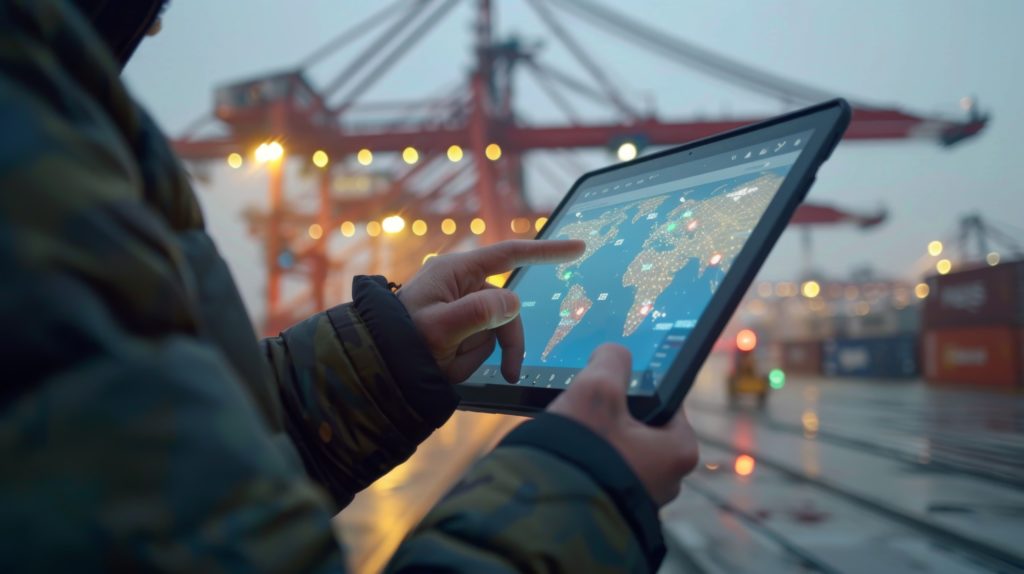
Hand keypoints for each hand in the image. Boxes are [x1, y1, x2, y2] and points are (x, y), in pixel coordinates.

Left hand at [397, 240, 584, 383]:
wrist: (375, 369)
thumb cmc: (400, 342)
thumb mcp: (440, 329)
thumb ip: (480, 313)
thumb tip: (512, 302)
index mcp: (456, 271)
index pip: (510, 254)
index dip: (546, 250)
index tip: (577, 248)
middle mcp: (461, 285)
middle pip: (508, 308)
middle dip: (506, 340)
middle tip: (508, 372)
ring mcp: (460, 307)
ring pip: (496, 330)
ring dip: (479, 353)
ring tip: (449, 363)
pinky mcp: (458, 328)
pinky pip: (482, 343)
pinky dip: (469, 359)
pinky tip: (447, 364)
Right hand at [548, 344, 698, 505]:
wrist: (550, 514)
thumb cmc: (583, 453)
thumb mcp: (596, 390)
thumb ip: (611, 362)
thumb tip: (614, 353)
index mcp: (680, 449)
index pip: (667, 401)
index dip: (638, 385)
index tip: (614, 380)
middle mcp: (669, 480)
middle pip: (642, 427)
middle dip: (614, 415)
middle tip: (587, 406)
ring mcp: (641, 499)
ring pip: (620, 451)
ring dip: (597, 439)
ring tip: (569, 432)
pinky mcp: (614, 511)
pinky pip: (604, 473)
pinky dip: (588, 461)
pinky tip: (564, 455)